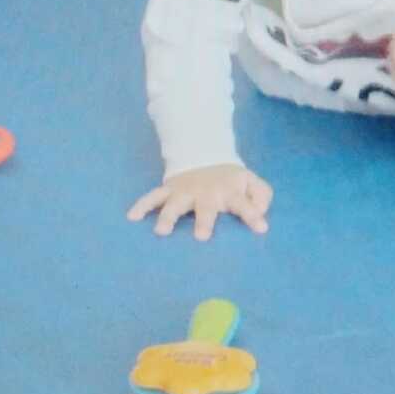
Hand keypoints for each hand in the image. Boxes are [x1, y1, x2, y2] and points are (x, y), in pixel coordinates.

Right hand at [126, 164, 272, 240]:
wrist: (205, 157)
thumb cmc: (232, 181)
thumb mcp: (252, 183)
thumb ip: (262, 196)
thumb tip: (261, 214)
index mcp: (230, 191)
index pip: (244, 203)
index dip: (253, 214)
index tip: (261, 228)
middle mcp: (207, 192)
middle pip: (206, 207)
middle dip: (205, 220)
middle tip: (202, 236)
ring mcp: (185, 191)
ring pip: (175, 203)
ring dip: (168, 216)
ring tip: (161, 232)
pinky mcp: (169, 191)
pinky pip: (153, 197)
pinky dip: (142, 205)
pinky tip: (132, 217)